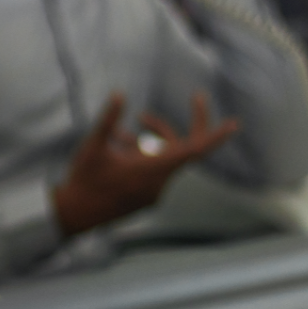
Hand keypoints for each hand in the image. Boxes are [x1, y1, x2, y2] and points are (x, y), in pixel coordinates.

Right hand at [50, 91, 239, 236]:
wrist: (74, 214)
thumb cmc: (84, 179)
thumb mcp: (94, 145)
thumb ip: (109, 119)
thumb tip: (119, 94)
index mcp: (153, 170)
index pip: (195, 151)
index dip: (214, 136)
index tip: (233, 124)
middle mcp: (159, 183)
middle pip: (183, 148)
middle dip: (186, 124)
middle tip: (199, 97)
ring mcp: (153, 192)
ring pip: (164, 157)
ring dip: (149, 139)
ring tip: (119, 133)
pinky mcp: (144, 197)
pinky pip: (153, 169)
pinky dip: (141, 154)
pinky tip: (117, 146)